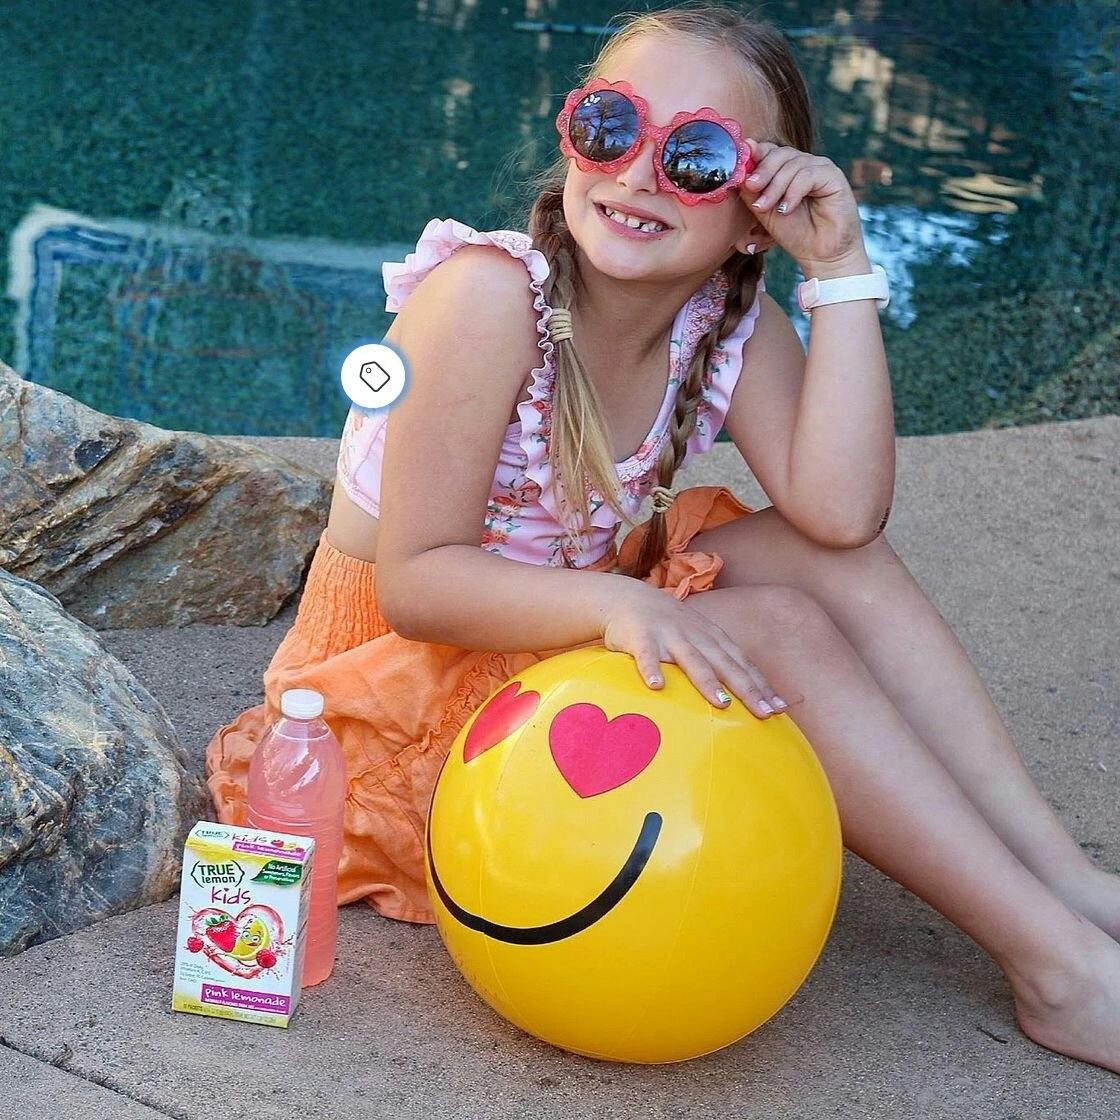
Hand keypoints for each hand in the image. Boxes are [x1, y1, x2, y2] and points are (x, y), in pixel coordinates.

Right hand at [600, 583, 786, 718]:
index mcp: (712, 637)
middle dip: (748, 688)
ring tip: (723, 703)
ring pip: (692, 660)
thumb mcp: (697, 637)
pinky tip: (657, 687)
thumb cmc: (669, 626)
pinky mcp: (640, 637)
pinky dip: (651, 669)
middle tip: (766, 712)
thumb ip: (716, 660)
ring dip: (708, 681)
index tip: (780, 708)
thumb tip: (742, 697)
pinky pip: (646, 655)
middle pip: (725, 664)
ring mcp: (669, 635)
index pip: (742, 663)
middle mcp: (696, 636)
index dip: (761, 684)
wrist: (628, 597)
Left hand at [739, 139, 869, 277]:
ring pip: (792, 164)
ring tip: (765, 207)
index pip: (769, 151)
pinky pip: (808, 175)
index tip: (739, 165)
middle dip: (762, 171)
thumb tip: (738, 172)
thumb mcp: (765, 212)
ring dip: (775, 186)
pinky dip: (793, 192)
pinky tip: (786, 209)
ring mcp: (820, 168)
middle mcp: (804, 164)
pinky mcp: (833, 176)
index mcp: (787, 169)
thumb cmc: (794, 233)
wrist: (820, 255)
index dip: (754, 155)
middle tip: (751, 187)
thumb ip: (752, 192)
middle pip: (780, 153)